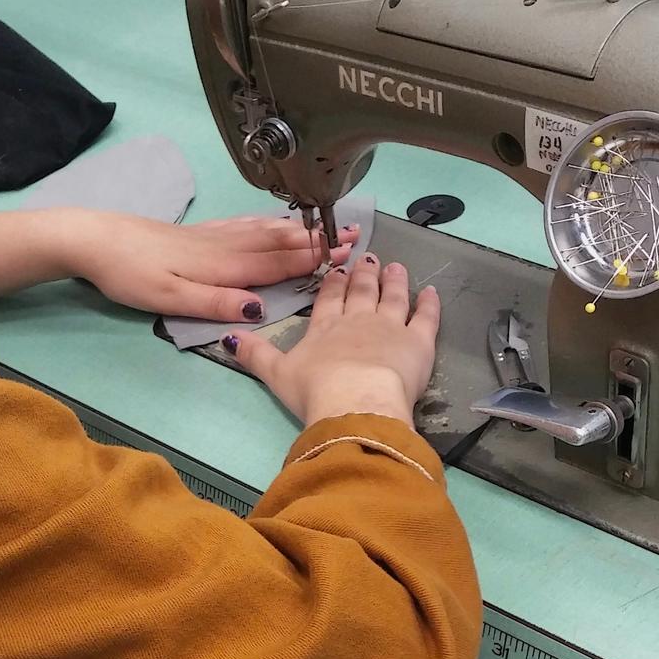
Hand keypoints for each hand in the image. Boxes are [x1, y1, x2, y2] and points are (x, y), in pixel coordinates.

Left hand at [75, 212, 356, 321]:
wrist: (94, 240)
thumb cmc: (128, 275)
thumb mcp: (169, 298)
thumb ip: (216, 302)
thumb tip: (259, 307)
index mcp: (223, 266)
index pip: (278, 262)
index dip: (313, 258)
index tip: (347, 253)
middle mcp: (224, 246)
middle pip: (279, 242)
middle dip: (316, 240)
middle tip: (353, 234)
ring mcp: (212, 236)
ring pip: (265, 231)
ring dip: (298, 230)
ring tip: (326, 225)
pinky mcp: (199, 232)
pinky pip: (245, 224)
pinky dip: (268, 222)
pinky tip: (274, 220)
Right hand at [223, 255, 439, 427]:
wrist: (355, 400)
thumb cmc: (315, 390)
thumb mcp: (276, 374)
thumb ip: (255, 354)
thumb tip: (228, 337)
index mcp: (325, 328)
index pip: (329, 300)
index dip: (333, 285)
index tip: (338, 271)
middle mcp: (357, 320)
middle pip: (361, 292)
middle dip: (364, 274)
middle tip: (369, 258)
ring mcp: (389, 327)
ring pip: (392, 297)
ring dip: (394, 281)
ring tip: (395, 266)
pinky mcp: (418, 340)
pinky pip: (425, 317)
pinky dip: (429, 303)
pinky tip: (431, 291)